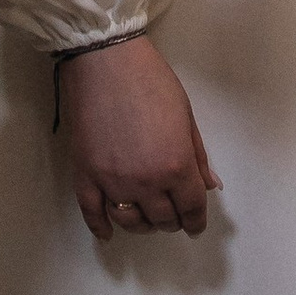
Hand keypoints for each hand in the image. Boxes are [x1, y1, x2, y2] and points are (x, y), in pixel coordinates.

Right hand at [60, 30, 218, 239]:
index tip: (195, 225)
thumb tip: (210, 186)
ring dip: (142, 224)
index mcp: (176, 165)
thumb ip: (198, 156)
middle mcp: (146, 182)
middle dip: (172, 220)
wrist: (105, 60)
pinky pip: (92, 212)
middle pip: (162, 218)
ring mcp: (112, 181)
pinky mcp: (85, 174)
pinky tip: (108, 233)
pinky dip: (100, 227)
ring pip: (130, 221)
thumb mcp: (186, 115)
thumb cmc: (151, 79)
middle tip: (174, 214)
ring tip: (146, 218)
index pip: (191, 207)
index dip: (196, 220)